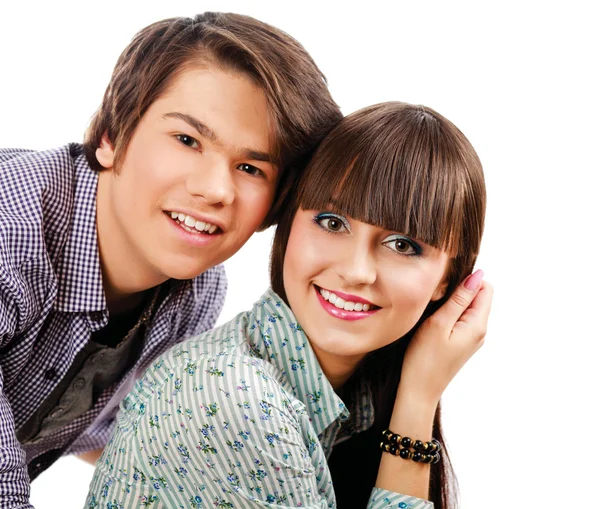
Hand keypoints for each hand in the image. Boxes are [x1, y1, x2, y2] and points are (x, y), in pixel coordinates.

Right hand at [397, 270, 492, 406]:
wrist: (419, 391)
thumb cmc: (424, 359)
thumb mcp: (439, 324)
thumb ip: (458, 299)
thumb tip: (477, 276)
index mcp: (477, 325)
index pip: (485, 288)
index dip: (467, 281)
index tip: (444, 288)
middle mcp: (479, 331)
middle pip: (478, 297)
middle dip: (459, 291)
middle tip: (435, 302)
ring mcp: (471, 338)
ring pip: (468, 308)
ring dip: (452, 303)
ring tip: (432, 313)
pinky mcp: (461, 343)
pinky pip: (461, 319)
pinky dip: (449, 314)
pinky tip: (433, 323)